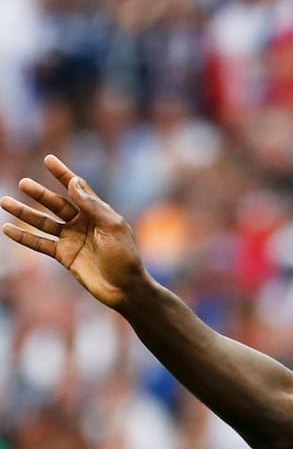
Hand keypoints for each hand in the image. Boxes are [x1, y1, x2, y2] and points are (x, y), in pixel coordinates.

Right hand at [1, 155, 148, 308]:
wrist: (124, 288)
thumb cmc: (125, 256)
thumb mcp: (112, 227)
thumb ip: (92, 206)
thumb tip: (74, 182)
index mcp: (99, 212)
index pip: (78, 188)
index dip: (63, 174)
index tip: (48, 159)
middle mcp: (84, 223)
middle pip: (57, 203)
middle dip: (39, 194)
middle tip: (23, 183)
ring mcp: (72, 239)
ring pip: (44, 222)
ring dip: (25, 213)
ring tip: (5, 201)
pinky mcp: (64, 255)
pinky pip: (40, 243)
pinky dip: (24, 237)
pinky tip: (7, 228)